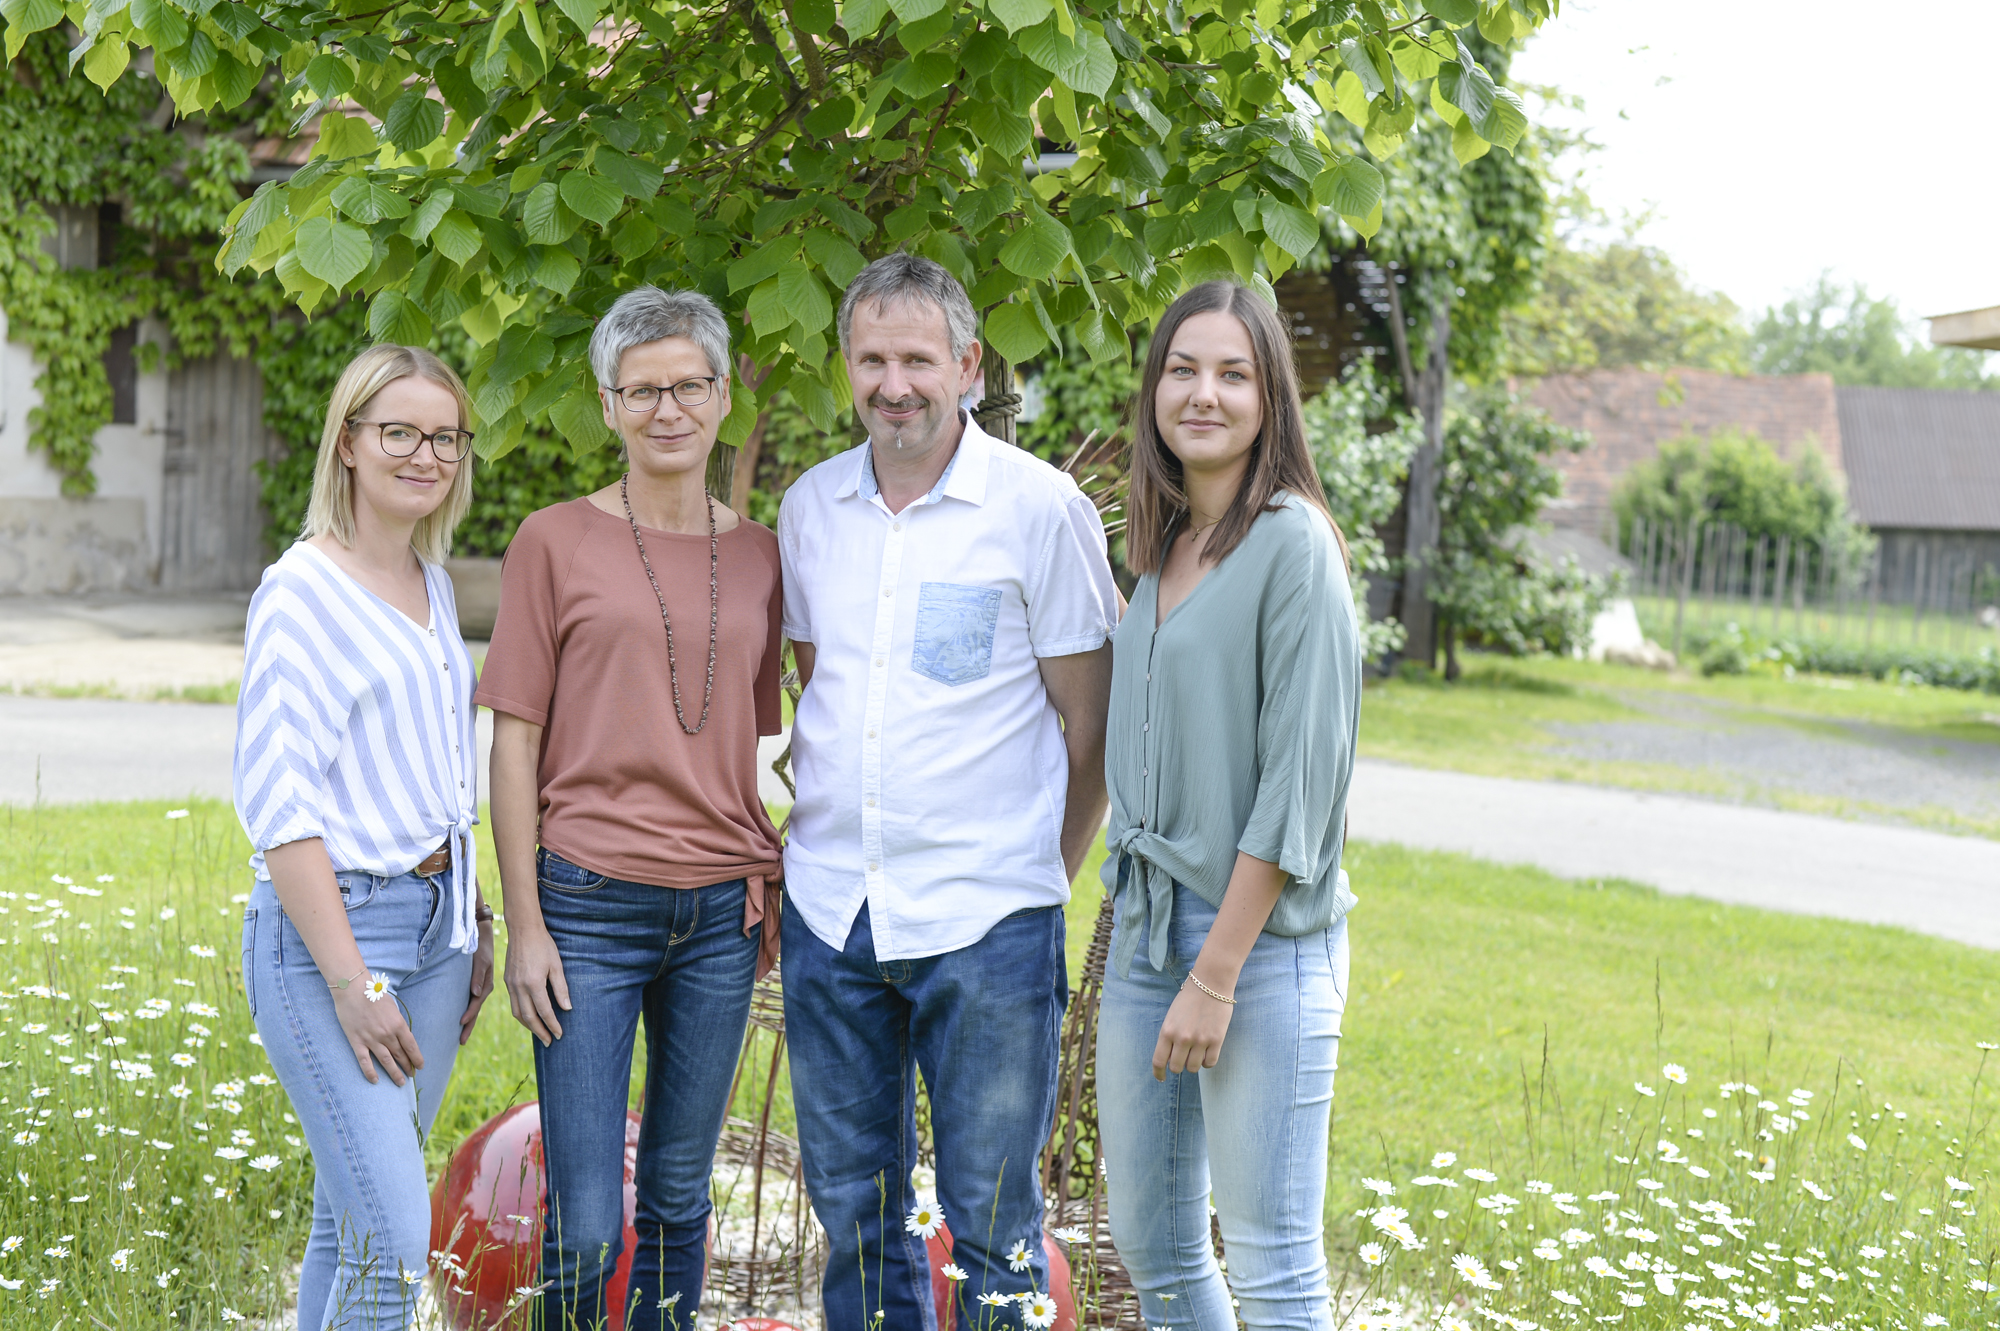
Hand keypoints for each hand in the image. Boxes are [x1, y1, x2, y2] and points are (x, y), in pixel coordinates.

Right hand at [333, 979, 424, 1086]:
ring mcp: (372, 1039)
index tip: (420, 1066)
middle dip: (407, 1067)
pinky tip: (376, 1080)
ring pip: (386, 1061)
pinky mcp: (357, 1042)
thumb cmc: (373, 995)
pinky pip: (365, 1061)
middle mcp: (387, 1034)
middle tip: (411, 1076)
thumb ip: (397, 1022)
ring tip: (400, 1083)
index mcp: (398, 1024)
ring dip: (394, 1073)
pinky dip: (370, 1072)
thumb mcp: (392, 1007)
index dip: (416, 1058)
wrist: (352, 989)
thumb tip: (402, 1035)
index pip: (411, 1046)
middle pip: (400, 1055)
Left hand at [459, 919, 495, 1045]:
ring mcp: (479, 988)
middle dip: (468, 1027)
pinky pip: (470, 1002)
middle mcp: (483, 989)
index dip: (469, 1014)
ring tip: (461, 1037)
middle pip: (475, 1011)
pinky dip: (467, 1011)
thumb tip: (475, 993)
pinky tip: (461, 1018)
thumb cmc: (480, 945)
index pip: (476, 1004)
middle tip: (461, 1043)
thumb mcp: (480, 959)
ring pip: (473, 1008)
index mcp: (486, 984)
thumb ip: (478, 975)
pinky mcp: (474, 985)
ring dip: (468, 1022)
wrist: (482, 934)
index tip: (460, 1024)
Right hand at [503, 919, 570, 1045]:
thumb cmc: (544, 945)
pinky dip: (521, 1015)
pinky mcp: (506, 981)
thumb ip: (561, 988)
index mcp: (533, 983)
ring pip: (517, 1013)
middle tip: (549, 1042)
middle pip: (528, 1017)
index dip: (553, 1025)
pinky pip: (513, 1004)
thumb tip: (567, 1008)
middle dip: (539, 1031)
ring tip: (540, 1033)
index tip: (560, 1035)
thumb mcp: (557, 965)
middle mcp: (519, 987)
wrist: (523, 930)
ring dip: (528, 1026)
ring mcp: (510, 984)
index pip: (544, 1011)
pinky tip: (529, 1017)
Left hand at [1151, 974, 1235, 1080]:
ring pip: (1193, 1068)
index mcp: (1167, 1030)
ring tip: (1197, 1052)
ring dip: (1193, 1064)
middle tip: (1183, 1058)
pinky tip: (1207, 1053)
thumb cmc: (1190, 997)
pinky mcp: (1216, 1040)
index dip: (1159, 1073)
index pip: (1158, 1061)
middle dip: (1178, 1065)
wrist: (1211, 982)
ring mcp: (1200, 1040)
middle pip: (1176, 1068)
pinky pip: (1210, 1063)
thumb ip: (1170, 1036)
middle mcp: (1182, 1038)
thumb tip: (1170, 1058)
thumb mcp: (1172, 1016)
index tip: (1161, 1078)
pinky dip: (1207, 1062)